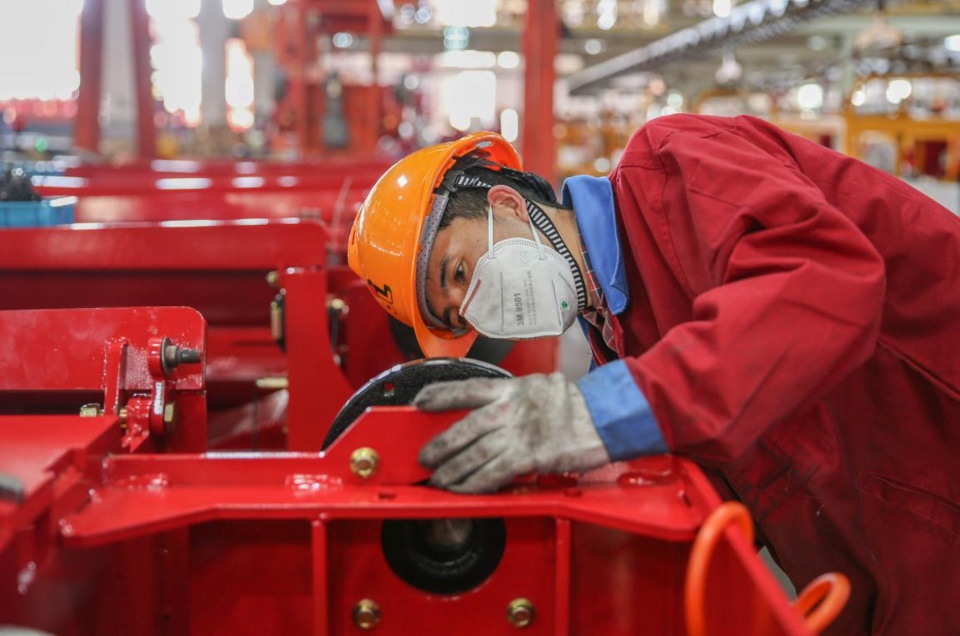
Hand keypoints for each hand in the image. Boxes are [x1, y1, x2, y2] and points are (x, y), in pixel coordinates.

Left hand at [415, 372, 610, 492]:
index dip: (439, 395)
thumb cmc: (573, 404)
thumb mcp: (538, 386)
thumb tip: (492, 407)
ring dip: (452, 471)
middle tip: (425, 457)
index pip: (465, 389)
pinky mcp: (528, 457)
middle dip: (439, 446)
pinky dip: (473, 484)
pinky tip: (461, 490)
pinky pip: (492, 474)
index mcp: (509, 389)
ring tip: (438, 479)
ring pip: (473, 454)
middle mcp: (508, 410)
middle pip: (463, 429)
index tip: (418, 402)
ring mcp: (516, 434)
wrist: (601, 418)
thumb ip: (512, 396)